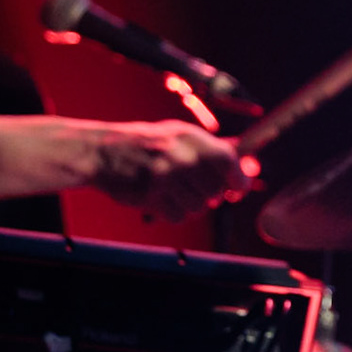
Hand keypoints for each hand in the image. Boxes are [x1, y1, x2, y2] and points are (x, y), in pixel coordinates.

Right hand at [89, 120, 247, 221]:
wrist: (105, 152)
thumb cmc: (147, 144)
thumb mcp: (179, 135)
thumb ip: (210, 149)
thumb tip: (246, 166)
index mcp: (190, 138)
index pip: (227, 160)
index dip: (239, 177)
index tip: (239, 188)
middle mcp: (180, 156)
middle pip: (215, 190)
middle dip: (210, 195)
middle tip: (194, 188)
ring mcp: (165, 177)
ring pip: (198, 207)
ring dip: (190, 205)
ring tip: (173, 191)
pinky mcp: (151, 197)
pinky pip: (178, 217)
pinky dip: (172, 213)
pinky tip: (161, 200)